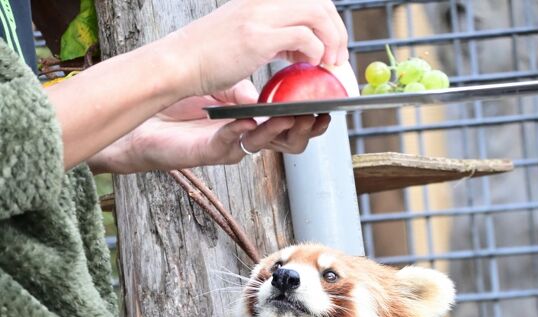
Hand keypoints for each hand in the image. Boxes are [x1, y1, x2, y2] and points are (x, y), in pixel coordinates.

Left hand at [88, 82, 330, 173]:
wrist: (145, 110)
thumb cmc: (182, 95)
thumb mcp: (230, 80)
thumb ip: (258, 79)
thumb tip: (291, 55)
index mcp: (260, 118)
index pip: (298, 122)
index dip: (317, 116)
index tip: (331, 102)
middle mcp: (251, 135)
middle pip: (293, 140)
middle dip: (309, 127)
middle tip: (319, 112)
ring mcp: (233, 145)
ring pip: (269, 146)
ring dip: (284, 131)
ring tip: (291, 114)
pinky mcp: (212, 152)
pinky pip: (234, 146)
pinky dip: (242, 133)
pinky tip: (247, 121)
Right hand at [165, 0, 348, 96]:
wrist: (179, 63)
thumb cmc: (207, 57)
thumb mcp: (244, 36)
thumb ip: (271, 37)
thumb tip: (297, 51)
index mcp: (262, 0)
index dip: (328, 20)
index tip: (330, 46)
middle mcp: (264, 1)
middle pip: (320, 2)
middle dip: (337, 30)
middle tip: (337, 58)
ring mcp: (261, 16)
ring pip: (317, 14)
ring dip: (331, 41)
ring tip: (328, 64)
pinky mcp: (258, 38)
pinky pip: (303, 38)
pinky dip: (315, 53)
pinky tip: (310, 66)